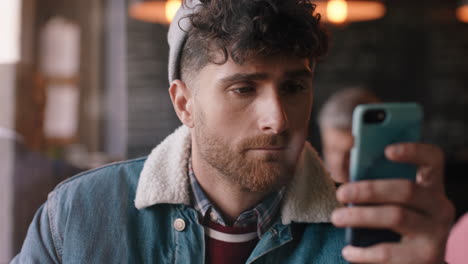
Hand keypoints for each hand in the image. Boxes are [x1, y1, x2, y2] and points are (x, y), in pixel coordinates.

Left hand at [331, 143, 454, 263]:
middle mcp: (439, 206)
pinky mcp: (427, 257)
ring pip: (396, 216)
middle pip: (406, 190)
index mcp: (430, 186)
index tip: (387, 150)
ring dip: (361, 216)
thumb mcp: (390, 203)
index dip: (413, 151)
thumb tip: (346, 164)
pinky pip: (389, 252)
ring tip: (336, 218)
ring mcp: (436, 232)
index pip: (432, 159)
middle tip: (340, 192)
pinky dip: (363, 252)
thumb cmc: (395, 227)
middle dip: (369, 189)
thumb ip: (375, 184)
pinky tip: (348, 251)